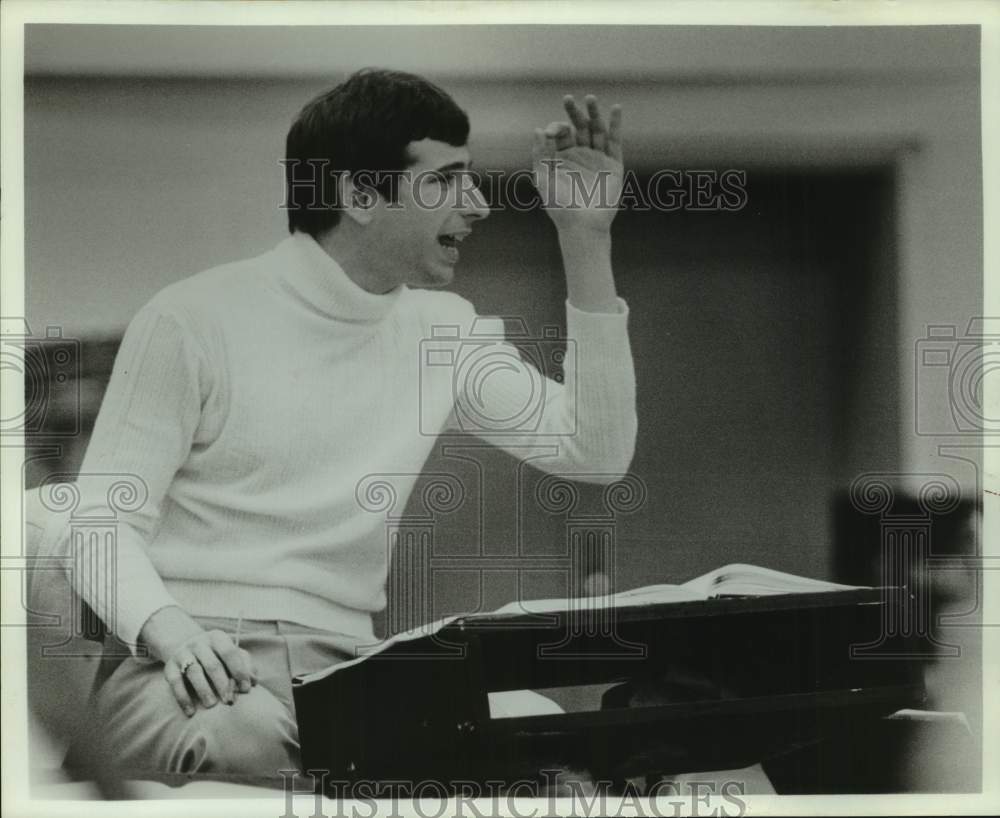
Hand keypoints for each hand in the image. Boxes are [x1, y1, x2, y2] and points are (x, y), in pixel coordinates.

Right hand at [140, 606, 257, 716]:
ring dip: (204, 690)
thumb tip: (254, 681)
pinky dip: (183, 698)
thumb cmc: (217, 656)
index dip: (239, 671)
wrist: (185, 647)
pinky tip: (191, 712)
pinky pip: (175, 682)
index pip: (230, 653)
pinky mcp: (169, 667)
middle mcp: (199, 643)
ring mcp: (183, 653)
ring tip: (212, 705)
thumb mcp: (231, 655)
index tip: (246, 689)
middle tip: (230, 701)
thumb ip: (245, 665)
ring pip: (194, 672)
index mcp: (217, 638)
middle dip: (223, 684)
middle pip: (212, 664)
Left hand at [532, 95, 623, 231]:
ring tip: (590, 98)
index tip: (551, 131)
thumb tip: (537, 130)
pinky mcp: (613, 165)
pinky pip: (615, 141)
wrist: (582, 226)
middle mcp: (581, 156)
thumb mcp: (544, 178)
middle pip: (579, 128)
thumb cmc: (559, 206)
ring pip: (597, 131)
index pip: (561, 134)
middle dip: (574, 113)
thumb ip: (540, 154)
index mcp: (563, 159)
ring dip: (594, 114)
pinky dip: (616, 125)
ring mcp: (597, 159)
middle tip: (568, 99)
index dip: (556, 128)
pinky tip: (616, 109)